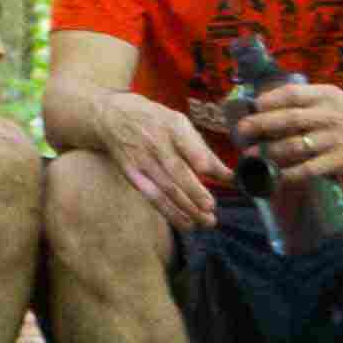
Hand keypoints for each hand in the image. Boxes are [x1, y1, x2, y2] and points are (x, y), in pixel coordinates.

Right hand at [93, 96, 236, 229]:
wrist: (113, 117)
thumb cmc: (157, 122)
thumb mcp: (180, 125)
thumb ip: (204, 151)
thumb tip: (229, 176)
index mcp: (172, 125)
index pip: (185, 141)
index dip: (196, 155)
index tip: (208, 170)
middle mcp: (156, 142)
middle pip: (175, 169)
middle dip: (193, 190)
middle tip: (210, 207)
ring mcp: (142, 160)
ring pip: (165, 188)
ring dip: (186, 207)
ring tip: (205, 221)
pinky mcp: (132, 175)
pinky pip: (152, 196)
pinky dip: (170, 212)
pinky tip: (186, 224)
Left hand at [246, 76, 342, 185]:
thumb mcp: (333, 98)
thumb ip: (306, 100)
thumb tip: (267, 103)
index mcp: (325, 96)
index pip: (292, 94)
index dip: (269, 100)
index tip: (252, 106)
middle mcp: (328, 116)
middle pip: (289, 119)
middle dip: (261, 125)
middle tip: (241, 131)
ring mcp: (334, 139)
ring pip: (295, 145)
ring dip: (269, 152)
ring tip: (250, 157)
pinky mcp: (339, 160)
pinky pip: (309, 168)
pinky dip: (290, 173)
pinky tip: (276, 176)